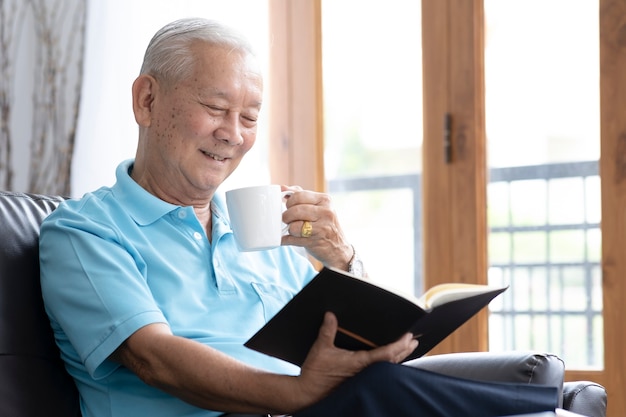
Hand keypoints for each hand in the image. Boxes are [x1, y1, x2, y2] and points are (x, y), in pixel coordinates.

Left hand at [280, 186, 352, 269]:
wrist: (339, 249)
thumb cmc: (324, 225)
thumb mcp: (318, 207)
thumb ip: (300, 195)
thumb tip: (282, 187)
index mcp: (325, 200)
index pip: (298, 195)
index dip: (289, 202)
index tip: (289, 207)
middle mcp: (326, 212)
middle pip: (295, 210)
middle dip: (286, 216)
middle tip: (287, 220)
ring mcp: (322, 228)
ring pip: (293, 226)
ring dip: (289, 229)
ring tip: (294, 230)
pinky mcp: (316, 241)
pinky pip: (292, 239)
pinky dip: (286, 240)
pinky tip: (287, 239)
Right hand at [293, 312, 417, 408]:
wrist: (309, 392)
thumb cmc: (316, 372)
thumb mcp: (321, 348)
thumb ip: (327, 330)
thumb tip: (330, 314)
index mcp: (359, 362)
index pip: (386, 353)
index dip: (399, 344)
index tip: (408, 336)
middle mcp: (364, 371)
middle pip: (392, 361)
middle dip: (404, 350)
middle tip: (414, 340)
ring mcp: (363, 378)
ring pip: (387, 367)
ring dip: (399, 357)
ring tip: (407, 349)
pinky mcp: (358, 381)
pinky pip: (380, 372)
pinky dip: (389, 364)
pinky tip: (390, 361)